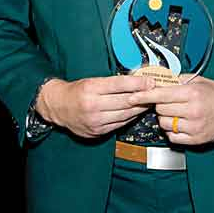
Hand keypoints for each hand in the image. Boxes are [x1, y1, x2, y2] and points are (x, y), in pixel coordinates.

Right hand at [37, 76, 152, 137]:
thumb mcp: (92, 81)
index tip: (150, 81)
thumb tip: (137, 81)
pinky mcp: (97, 131)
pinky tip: (136, 112)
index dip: (137, 83)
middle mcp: (92, 105)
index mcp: (91, 88)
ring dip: (139, 108)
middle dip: (143, 97)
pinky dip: (130, 117)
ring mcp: (95, 120)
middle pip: (125, 101)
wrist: (58, 107)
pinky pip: (119, 124)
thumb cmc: (77, 91)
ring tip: (148, 102)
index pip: (119, 84)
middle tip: (155, 92)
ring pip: (125, 114)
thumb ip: (112, 83)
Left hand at [140, 77, 213, 144]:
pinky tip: (181, 124)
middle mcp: (193, 111)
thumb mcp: (197, 81)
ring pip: (165, 124)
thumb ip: (176, 82)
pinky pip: (173, 137)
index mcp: (192, 94)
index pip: (161, 95)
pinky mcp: (196, 139)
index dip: (145, 96)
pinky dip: (173, 131)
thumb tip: (155, 82)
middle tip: (170, 102)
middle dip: (160, 105)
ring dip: (166, 119)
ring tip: (177, 113)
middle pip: (161, 110)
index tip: (132, 97)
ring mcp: (195, 127)